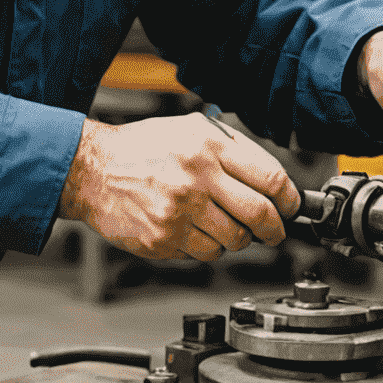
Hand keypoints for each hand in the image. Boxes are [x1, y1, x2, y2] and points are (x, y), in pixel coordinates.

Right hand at [58, 113, 301, 261]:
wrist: (92, 170)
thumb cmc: (143, 148)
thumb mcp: (191, 129)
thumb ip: (234, 150)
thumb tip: (274, 182)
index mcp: (209, 146)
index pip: (270, 178)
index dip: (289, 199)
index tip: (291, 207)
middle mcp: (197, 178)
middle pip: (259, 215)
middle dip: (274, 229)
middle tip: (274, 231)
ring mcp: (179, 212)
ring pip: (235, 240)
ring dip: (238, 238)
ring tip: (222, 224)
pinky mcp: (164, 239)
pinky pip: (205, 253)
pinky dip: (208, 246)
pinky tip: (193, 229)